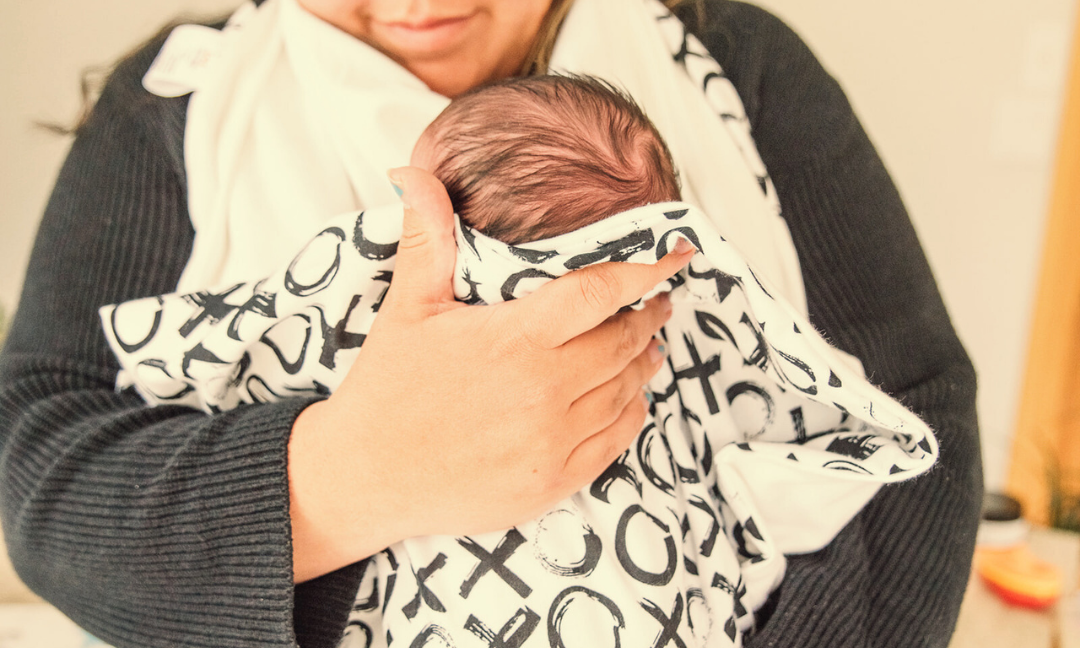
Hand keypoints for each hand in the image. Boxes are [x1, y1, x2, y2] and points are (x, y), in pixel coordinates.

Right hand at [287, 167, 692, 581]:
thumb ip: (427, 239)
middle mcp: (544, 391)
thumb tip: (414, 174)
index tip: (677, 254)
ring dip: (644, 361)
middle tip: (657, 300)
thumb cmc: (386, 390)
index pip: (600, 292)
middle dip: (648, 314)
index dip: (645, 269)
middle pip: (623, 340)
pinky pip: (616, 440)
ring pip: (626, 390)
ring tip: (648, 344)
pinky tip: (629, 398)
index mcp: (515, 340)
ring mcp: (553, 441)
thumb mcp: (406, 308)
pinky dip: (631, 412)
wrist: (365, 480)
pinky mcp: (553, 482)